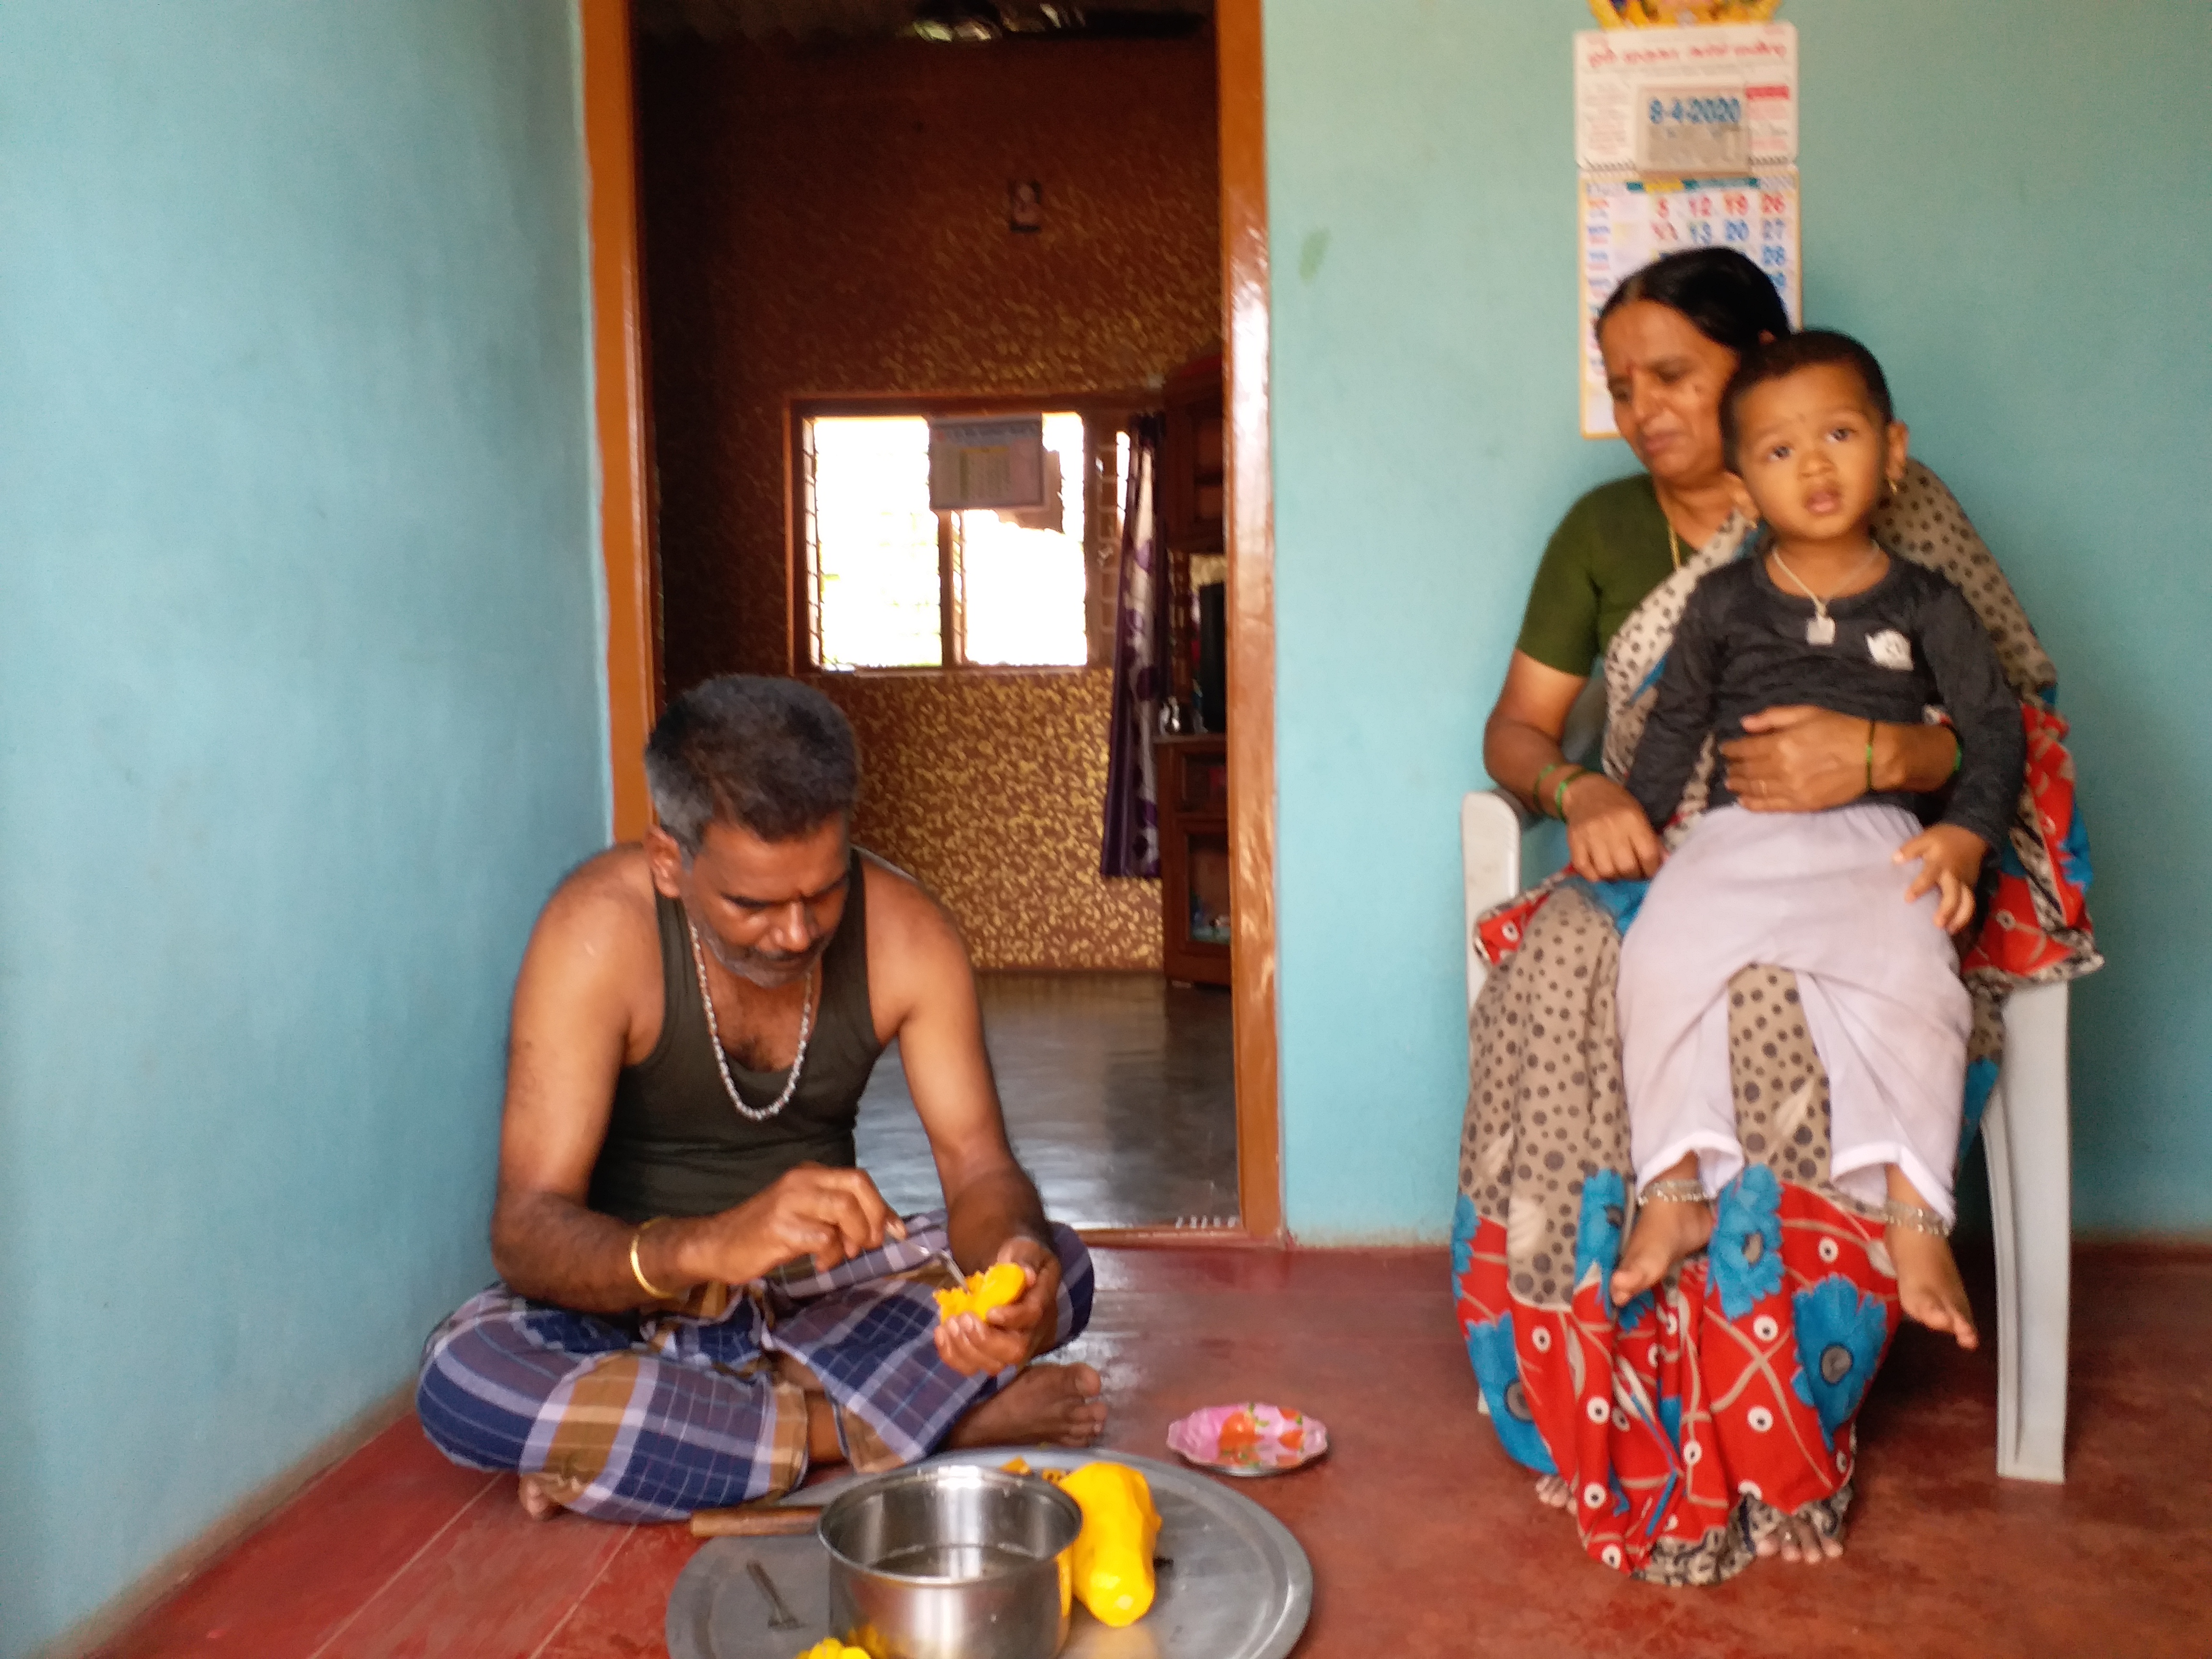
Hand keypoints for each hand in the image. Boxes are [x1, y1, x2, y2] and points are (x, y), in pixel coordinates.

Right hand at [681, 1164, 904, 1282]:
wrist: (718, 1244)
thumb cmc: (767, 1232)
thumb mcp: (809, 1216)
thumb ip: (843, 1216)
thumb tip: (889, 1226)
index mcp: (811, 1173)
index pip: (860, 1179)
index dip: (883, 1206)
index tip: (896, 1232)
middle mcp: (802, 1180)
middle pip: (857, 1187)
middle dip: (874, 1218)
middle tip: (868, 1245)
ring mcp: (790, 1202)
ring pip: (844, 1210)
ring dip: (854, 1237)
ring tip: (843, 1255)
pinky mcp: (780, 1227)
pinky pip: (823, 1238)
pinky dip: (831, 1255)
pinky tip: (820, 1264)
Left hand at [933, 1233, 1060, 1377]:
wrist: (1009, 1268)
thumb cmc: (1017, 1258)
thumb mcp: (1023, 1250)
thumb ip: (1023, 1260)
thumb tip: (1027, 1274)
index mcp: (1041, 1303)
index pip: (1032, 1318)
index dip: (1012, 1318)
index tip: (990, 1311)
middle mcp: (1030, 1332)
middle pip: (1014, 1352)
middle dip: (985, 1340)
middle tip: (964, 1318)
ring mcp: (1008, 1347)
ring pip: (992, 1365)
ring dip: (965, 1349)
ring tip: (950, 1324)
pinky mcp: (987, 1353)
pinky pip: (971, 1365)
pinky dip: (951, 1354)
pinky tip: (941, 1332)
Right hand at [1562, 773, 1664, 880]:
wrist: (1584, 792)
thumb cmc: (1616, 803)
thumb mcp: (1638, 814)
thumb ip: (1650, 839)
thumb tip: (1663, 862)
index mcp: (1632, 820)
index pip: (1648, 855)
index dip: (1652, 869)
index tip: (1650, 871)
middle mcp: (1612, 829)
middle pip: (1627, 867)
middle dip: (1634, 876)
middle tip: (1634, 872)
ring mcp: (1591, 836)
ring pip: (1606, 871)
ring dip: (1615, 877)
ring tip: (1617, 871)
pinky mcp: (1574, 843)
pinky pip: (1585, 870)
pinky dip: (1594, 876)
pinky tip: (1600, 871)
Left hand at [1722, 706, 1874, 811]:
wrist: (1871, 756)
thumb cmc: (1840, 729)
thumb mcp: (1806, 713)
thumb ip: (1772, 717)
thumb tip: (1744, 724)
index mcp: (1782, 743)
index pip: (1746, 749)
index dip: (1732, 749)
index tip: (1726, 749)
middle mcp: (1782, 768)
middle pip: (1748, 770)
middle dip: (1734, 768)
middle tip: (1728, 766)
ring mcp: (1791, 789)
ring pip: (1755, 789)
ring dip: (1739, 786)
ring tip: (1731, 782)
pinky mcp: (1802, 804)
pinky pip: (1770, 806)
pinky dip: (1753, 804)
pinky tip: (1743, 801)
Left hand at [1896, 824, 1987, 933]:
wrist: (1972, 833)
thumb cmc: (1944, 838)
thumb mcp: (1926, 838)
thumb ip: (1910, 849)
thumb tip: (1895, 859)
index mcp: (1940, 863)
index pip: (1928, 876)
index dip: (1919, 887)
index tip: (1908, 899)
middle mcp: (1954, 876)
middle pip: (1954, 895)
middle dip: (1947, 910)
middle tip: (1938, 924)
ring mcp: (1965, 882)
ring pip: (1968, 902)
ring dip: (1960, 918)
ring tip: (1950, 931)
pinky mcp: (1971, 887)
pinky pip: (1970, 903)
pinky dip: (1964, 916)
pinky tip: (1955, 927)